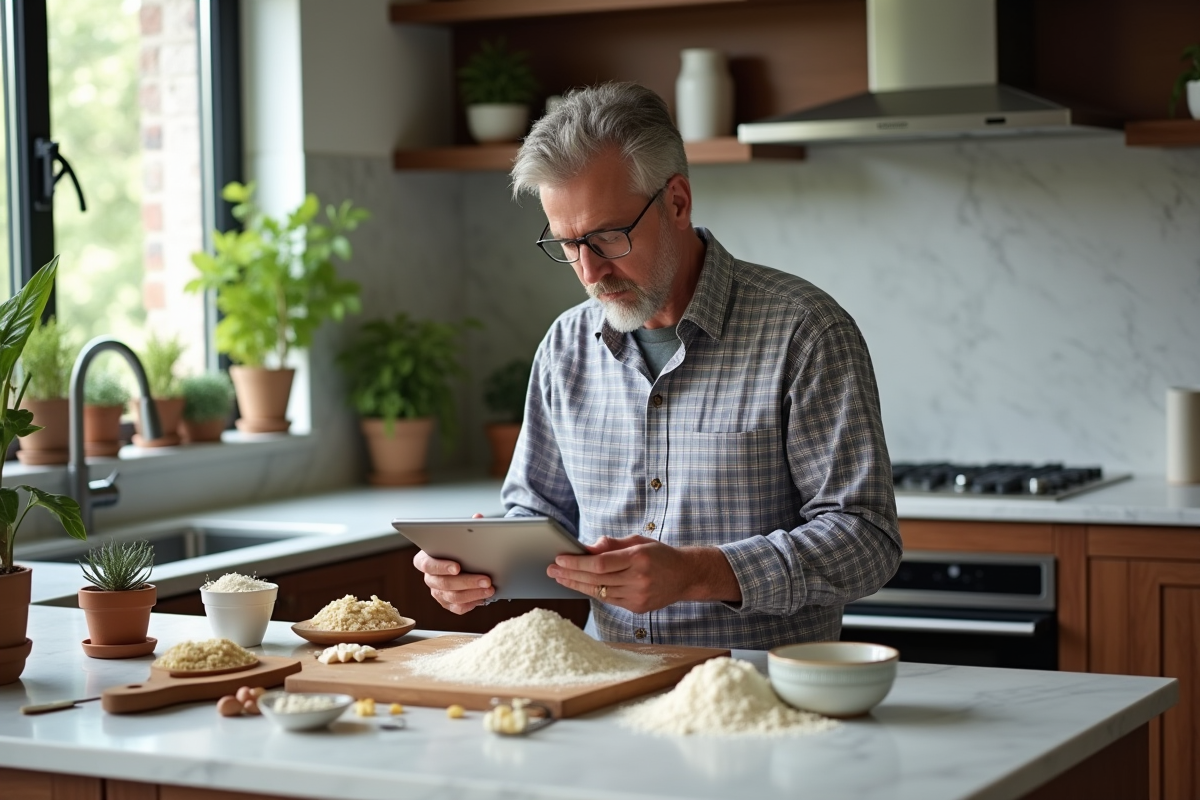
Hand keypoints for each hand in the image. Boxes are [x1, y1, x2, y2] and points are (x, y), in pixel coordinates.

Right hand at [412, 512, 493, 613]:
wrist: (465, 563)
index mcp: (425, 559)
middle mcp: (429, 578)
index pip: (427, 564)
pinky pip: (457, 608)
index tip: (458, 567)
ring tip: (490, 588)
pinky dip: (472, 603)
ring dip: (473, 593)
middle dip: (466, 582)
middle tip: (486, 579)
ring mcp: (437, 593)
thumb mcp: (461, 536)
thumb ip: (468, 526)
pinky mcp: (447, 604)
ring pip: (452, 597)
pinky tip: (484, 597)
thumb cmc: (459, 548)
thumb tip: (477, 518)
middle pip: (443, 583)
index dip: (441, 567)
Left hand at [546, 536, 740, 613]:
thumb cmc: (659, 554)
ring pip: (599, 592)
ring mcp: (638, 596)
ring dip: (577, 585)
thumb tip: (587, 548)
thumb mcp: (638, 541)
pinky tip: (580, 585)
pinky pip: (609, 600)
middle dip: (570, 574)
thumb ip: (612, 545)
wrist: (686, 576)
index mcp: (638, 558)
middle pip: (596, 579)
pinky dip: (593, 592)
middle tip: (551, 570)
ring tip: (560, 578)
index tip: (559, 558)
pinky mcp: (637, 608)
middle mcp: (638, 579)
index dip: (577, 563)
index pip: (600, 564)